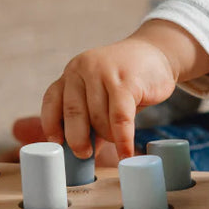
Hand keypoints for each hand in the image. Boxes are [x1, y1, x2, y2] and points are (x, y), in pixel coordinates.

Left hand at [40, 36, 178, 160]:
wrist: (157, 53)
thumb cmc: (127, 80)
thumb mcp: (102, 94)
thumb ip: (89, 117)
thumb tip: (82, 153)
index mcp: (72, 72)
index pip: (52, 100)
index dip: (51, 125)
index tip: (56, 145)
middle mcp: (83, 68)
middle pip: (73, 112)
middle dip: (77, 139)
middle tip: (85, 155)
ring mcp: (104, 72)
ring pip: (99, 118)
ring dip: (108, 137)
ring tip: (118, 141)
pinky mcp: (126, 81)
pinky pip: (120, 118)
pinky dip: (123, 139)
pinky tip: (125, 151)